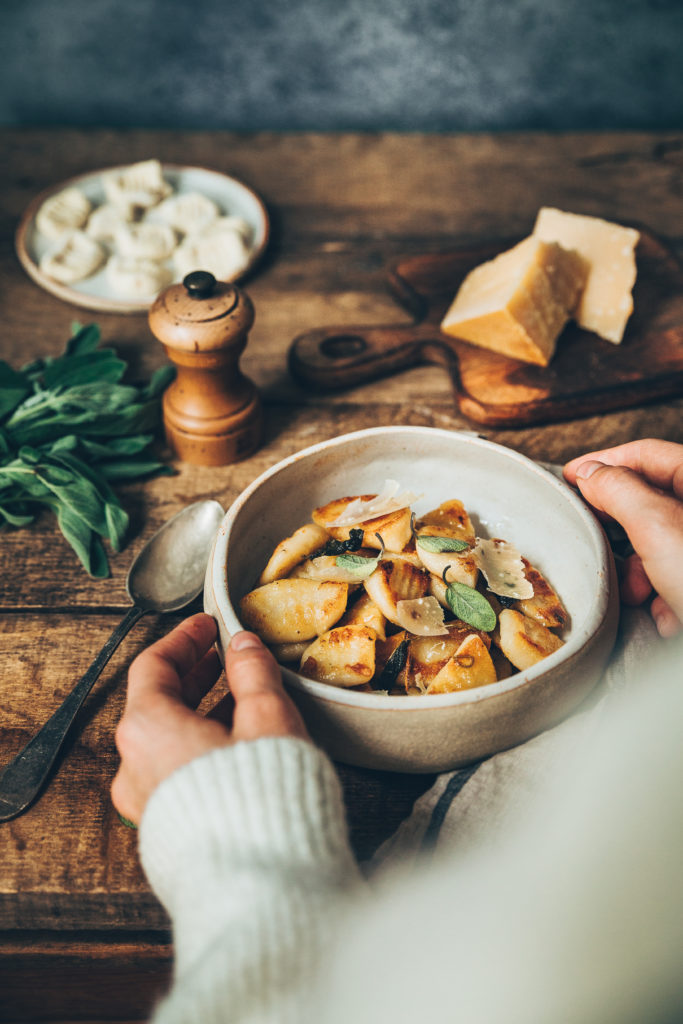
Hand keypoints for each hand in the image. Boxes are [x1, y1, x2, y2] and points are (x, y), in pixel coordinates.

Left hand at [111, 613, 308, 824]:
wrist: (259, 886)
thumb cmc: (262, 798)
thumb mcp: (265, 718)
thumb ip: (252, 673)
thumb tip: (243, 645)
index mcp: (148, 730)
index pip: (154, 666)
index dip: (184, 639)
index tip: (208, 625)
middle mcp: (134, 767)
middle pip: (156, 704)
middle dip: (194, 675)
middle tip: (224, 656)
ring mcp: (146, 803)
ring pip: (166, 740)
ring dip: (200, 711)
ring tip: (241, 696)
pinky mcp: (166, 829)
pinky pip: (174, 772)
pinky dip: (199, 745)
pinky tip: (237, 741)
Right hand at [563, 439, 682, 637]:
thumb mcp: (656, 525)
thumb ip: (618, 490)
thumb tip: (591, 473)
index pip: (646, 454)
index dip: (603, 462)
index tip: (570, 477)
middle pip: (651, 503)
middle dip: (621, 531)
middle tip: (597, 541)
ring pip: (660, 547)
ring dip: (640, 574)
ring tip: (638, 595)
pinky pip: (676, 579)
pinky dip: (663, 598)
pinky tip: (668, 616)